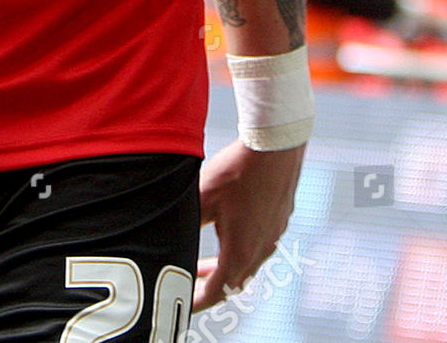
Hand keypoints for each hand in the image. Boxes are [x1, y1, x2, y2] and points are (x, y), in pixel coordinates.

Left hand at [194, 139, 304, 312]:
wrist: (274, 145)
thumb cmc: (239, 169)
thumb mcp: (201, 196)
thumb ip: (186, 221)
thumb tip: (167, 232)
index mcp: (241, 251)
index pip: (216, 292)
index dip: (196, 300)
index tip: (182, 302)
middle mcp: (261, 249)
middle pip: (234, 283)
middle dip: (209, 286)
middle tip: (190, 283)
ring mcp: (274, 234)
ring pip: (248, 265)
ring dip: (225, 267)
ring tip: (207, 263)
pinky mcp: (280, 219)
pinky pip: (259, 246)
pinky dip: (240, 250)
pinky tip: (229, 231)